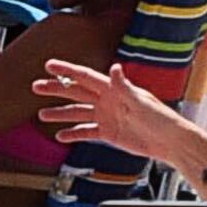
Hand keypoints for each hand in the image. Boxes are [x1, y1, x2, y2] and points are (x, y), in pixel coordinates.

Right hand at [37, 60, 190, 165]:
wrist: (169, 141)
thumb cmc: (160, 118)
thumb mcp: (141, 101)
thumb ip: (124, 86)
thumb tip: (114, 68)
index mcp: (113, 89)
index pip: (85, 76)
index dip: (67, 70)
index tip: (49, 65)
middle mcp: (107, 100)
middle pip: (76, 92)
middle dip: (56, 89)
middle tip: (36, 87)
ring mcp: (107, 117)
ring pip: (78, 113)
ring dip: (60, 114)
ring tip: (42, 115)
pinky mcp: (109, 133)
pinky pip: (86, 132)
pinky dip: (73, 133)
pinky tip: (61, 135)